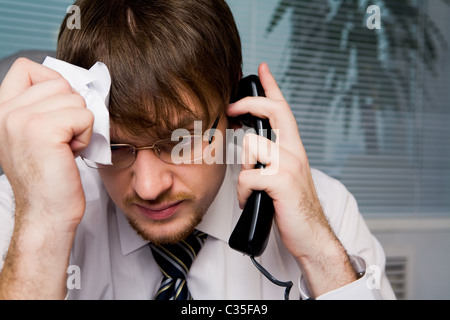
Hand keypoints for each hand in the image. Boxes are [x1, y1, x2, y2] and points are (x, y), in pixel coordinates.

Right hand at [0, 58, 92, 298]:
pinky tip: (72, 153)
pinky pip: (84, 116)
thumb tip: (75, 84)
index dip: (52, 83)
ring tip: (67, 148)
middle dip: (72, 110)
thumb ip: (43, 106)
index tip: (59, 111)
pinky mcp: (44, 130)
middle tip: (64, 138)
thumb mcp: (36, 135)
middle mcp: (6, 111)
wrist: (46, 212)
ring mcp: (22, 119)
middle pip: (60, 82)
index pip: (27, 68)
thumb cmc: (49, 177)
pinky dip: (86, 136)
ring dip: (81, 125)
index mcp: (2, 110)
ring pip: (76, 99)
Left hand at [227, 63, 356, 296]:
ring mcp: (289, 165)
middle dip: (249, 104)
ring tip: (250, 187)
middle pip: (273, 111)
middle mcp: (295, 151)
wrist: (311, 236)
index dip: (272, 87)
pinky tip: (250, 200)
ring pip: (251, 147)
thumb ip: (271, 159)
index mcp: (294, 149)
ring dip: (243, 169)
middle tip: (231, 108)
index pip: (284, 109)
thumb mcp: (283, 177)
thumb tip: (248, 150)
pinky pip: (247, 176)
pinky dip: (243, 192)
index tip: (261, 69)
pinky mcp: (281, 181)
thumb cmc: (293, 207)